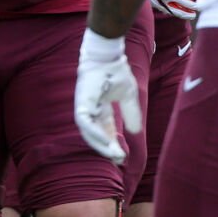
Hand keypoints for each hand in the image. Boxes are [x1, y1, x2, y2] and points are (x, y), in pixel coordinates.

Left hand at [74, 29, 140, 163]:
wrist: (109, 55)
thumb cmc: (116, 73)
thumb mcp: (128, 97)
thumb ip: (132, 115)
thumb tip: (136, 133)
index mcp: (100, 110)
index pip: (105, 132)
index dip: (113, 144)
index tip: (122, 156)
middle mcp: (91, 111)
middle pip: (96, 135)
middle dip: (107, 149)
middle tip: (119, 160)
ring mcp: (84, 107)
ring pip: (88, 133)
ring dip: (101, 145)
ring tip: (114, 155)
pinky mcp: (81, 103)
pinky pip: (85, 122)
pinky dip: (94, 133)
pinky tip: (106, 142)